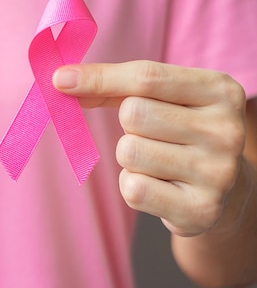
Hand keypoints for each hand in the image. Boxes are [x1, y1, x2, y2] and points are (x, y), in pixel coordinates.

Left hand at [53, 60, 246, 236]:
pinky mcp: (201, 210)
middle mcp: (227, 130)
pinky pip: (133, 190)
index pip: (147, 77)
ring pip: (130, 152)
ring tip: (160, 161)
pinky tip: (160, 185)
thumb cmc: (182, 129)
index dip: (98, 77)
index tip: (61, 80)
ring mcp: (218, 173)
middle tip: (152, 134)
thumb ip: (116, 86)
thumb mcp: (163, 97)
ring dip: (130, 157)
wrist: (227, 187)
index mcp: (221, 90)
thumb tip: (63, 81)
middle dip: (128, 124)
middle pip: (135, 114)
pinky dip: (133, 185)